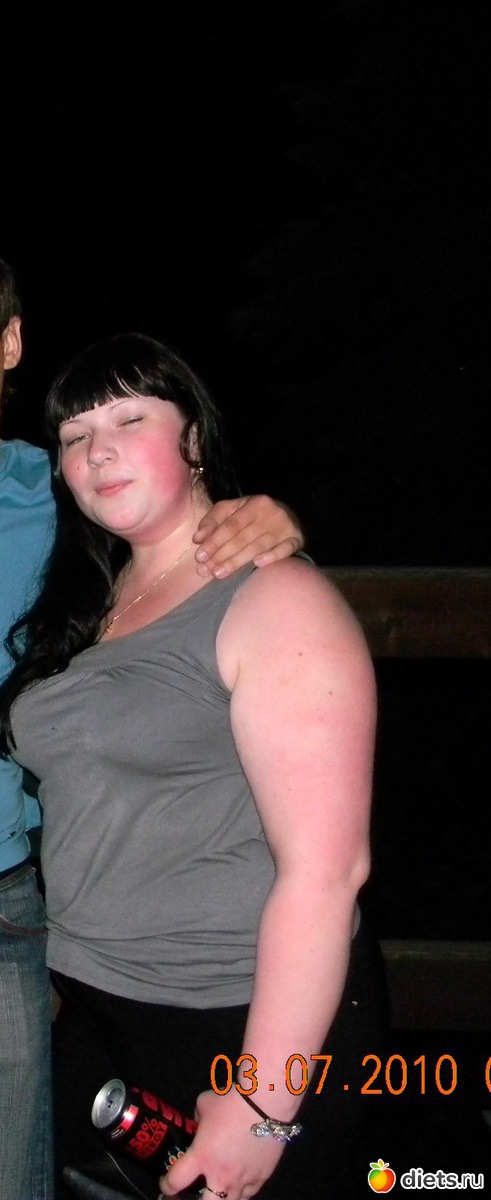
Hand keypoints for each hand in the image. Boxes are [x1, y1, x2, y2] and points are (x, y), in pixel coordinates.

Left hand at [159, 1089, 284, 1199]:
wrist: (265, 1103)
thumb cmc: (231, 1101)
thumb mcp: (204, 1104)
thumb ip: (197, 1118)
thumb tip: (199, 1122)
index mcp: (201, 1157)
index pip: (175, 1181)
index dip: (167, 1185)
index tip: (166, 1185)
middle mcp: (220, 1175)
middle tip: (194, 1196)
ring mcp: (242, 1180)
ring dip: (221, 1198)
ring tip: (218, 1191)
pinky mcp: (261, 1178)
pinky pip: (248, 1193)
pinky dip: (242, 1190)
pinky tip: (240, 1183)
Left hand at [193, 496, 303, 578]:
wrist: (289, 515)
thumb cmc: (254, 515)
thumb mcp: (233, 510)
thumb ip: (213, 520)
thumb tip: (198, 538)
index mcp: (254, 503)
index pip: (231, 525)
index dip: (214, 540)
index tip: (200, 556)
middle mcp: (271, 513)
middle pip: (242, 537)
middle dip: (222, 555)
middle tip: (206, 570)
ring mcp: (286, 527)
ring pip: (258, 546)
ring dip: (237, 561)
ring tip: (219, 573)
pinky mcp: (297, 539)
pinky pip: (285, 550)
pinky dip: (272, 556)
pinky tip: (258, 564)